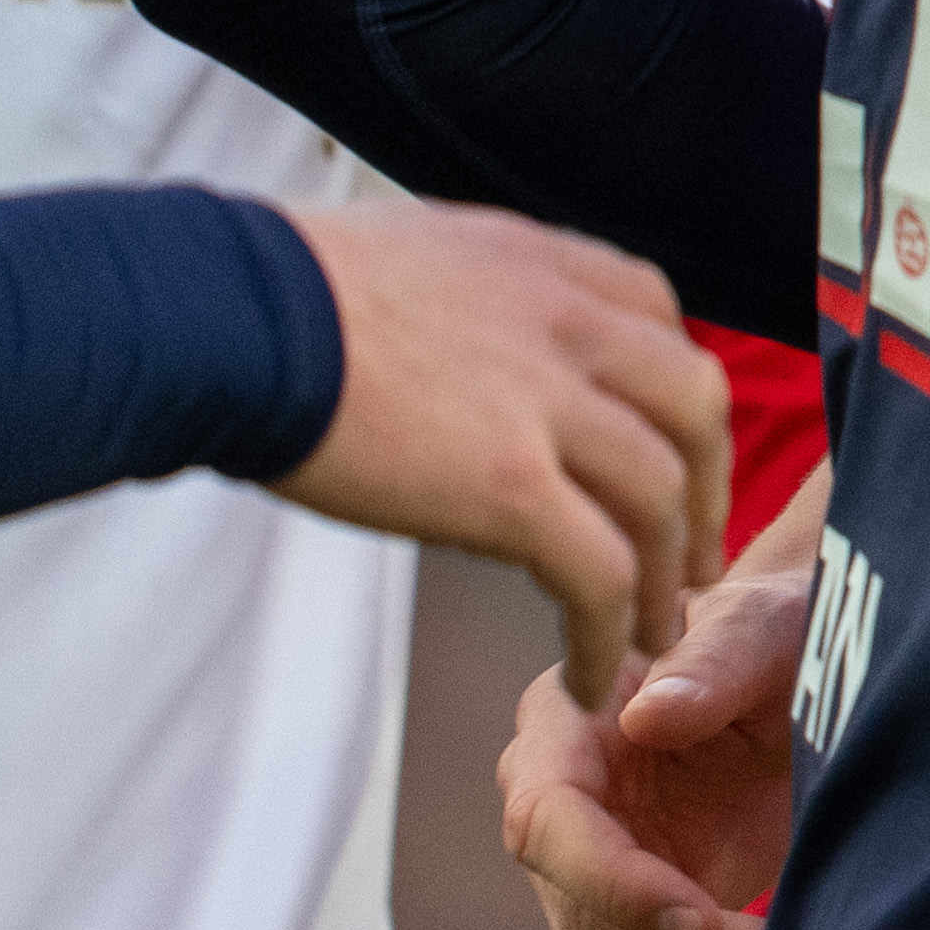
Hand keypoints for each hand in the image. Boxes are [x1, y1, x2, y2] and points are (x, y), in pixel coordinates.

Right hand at [272, 196, 727, 701]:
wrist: (221, 314)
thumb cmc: (275, 287)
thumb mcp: (417, 253)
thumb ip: (479, 299)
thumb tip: (472, 343)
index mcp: (549, 267)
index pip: (659, 322)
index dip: (672, 396)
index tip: (671, 449)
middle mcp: (573, 327)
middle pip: (693, 410)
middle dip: (708, 488)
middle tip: (694, 553)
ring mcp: (552, 408)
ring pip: (661, 502)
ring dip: (667, 578)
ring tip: (654, 635)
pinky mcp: (511, 489)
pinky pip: (600, 577)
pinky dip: (607, 634)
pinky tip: (591, 675)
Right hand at [502, 483, 820, 929]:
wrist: (812, 674)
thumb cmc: (783, 629)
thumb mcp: (766, 625)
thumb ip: (717, 658)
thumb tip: (648, 717)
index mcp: (564, 732)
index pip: (546, 826)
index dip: (613, 884)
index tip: (701, 915)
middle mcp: (564, 812)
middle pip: (581, 920)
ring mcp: (597, 875)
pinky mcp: (644, 920)